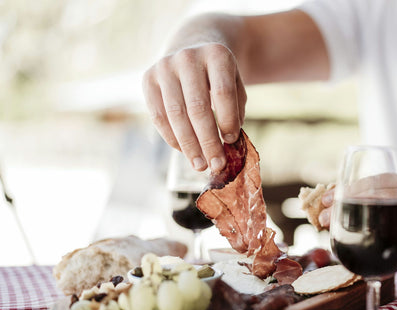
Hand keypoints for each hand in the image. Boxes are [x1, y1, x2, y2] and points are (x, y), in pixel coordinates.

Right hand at [142, 43, 246, 171]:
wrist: (192, 46)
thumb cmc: (219, 75)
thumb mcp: (235, 84)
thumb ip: (235, 110)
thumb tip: (229, 142)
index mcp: (217, 54)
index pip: (222, 92)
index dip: (227, 120)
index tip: (231, 141)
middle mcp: (188, 57)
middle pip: (198, 107)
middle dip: (208, 141)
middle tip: (216, 165)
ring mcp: (165, 67)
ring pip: (176, 114)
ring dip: (189, 145)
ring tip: (200, 165)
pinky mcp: (148, 78)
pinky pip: (158, 115)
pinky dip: (171, 137)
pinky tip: (184, 151)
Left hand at [318, 174, 396, 279]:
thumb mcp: (393, 208)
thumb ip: (370, 202)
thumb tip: (329, 203)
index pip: (372, 181)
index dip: (345, 190)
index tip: (324, 201)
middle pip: (374, 197)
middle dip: (344, 207)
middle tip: (322, 219)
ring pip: (383, 217)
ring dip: (354, 226)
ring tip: (335, 234)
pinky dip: (377, 252)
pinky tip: (363, 259)